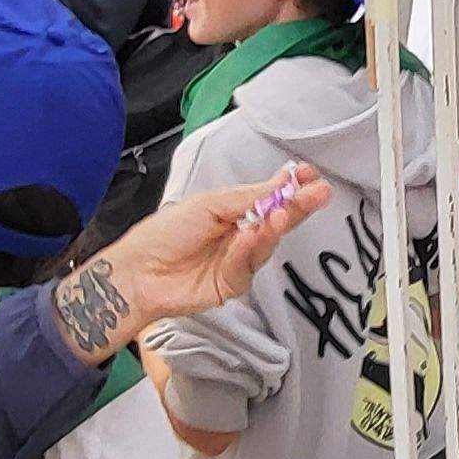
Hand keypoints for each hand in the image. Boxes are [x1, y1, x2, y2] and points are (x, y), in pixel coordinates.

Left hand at [47, 167, 332, 364]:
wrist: (139, 271)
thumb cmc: (165, 232)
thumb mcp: (208, 204)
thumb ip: (246, 198)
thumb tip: (281, 185)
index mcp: (233, 210)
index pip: (269, 197)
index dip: (290, 187)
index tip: (309, 174)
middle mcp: (240, 234)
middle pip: (277, 220)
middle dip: (298, 205)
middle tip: (319, 193)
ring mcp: (239, 261)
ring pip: (267, 244)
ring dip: (275, 227)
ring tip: (283, 213)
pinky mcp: (233, 285)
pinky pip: (249, 265)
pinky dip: (251, 250)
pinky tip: (251, 236)